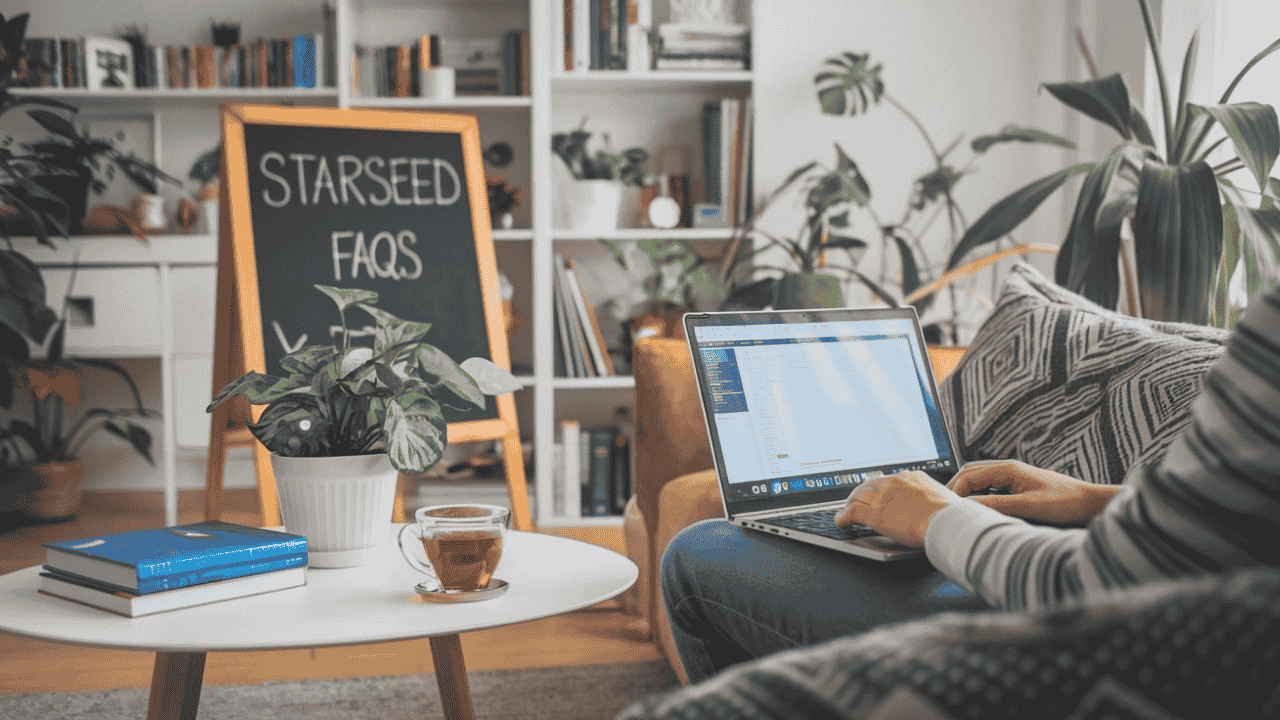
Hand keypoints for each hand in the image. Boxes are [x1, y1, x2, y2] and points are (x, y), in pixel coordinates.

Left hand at [835, 471, 961, 546]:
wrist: (946, 521)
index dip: (880, 487)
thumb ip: (934, 498)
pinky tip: (841, 522)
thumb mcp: (944, 497)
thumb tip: (938, 506)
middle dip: (861, 493)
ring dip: (850, 504)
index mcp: (912, 478)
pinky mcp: (875, 514)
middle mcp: (894, 484)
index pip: (889, 480)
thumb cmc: (951, 514)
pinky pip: (852, 513)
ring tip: (846, 510)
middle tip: (856, 500)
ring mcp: (882, 498)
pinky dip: (843, 517)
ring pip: (858, 496)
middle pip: (869, 485)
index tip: (878, 491)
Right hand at [947, 460, 1121, 524]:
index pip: (968, 475)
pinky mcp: (1017, 486)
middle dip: (955, 489)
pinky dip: (978, 495)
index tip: (946, 508)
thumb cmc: (1065, 501)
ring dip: (966, 492)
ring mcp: (1012, 476)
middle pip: (969, 473)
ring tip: (958, 510)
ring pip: (978, 479)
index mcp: (1007, 469)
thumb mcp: (1029, 505)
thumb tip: (969, 506)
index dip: (954, 491)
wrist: (1089, 502)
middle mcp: (1007, 469)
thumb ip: (997, 504)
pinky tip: (979, 510)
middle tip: (945, 508)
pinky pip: (989, 487)